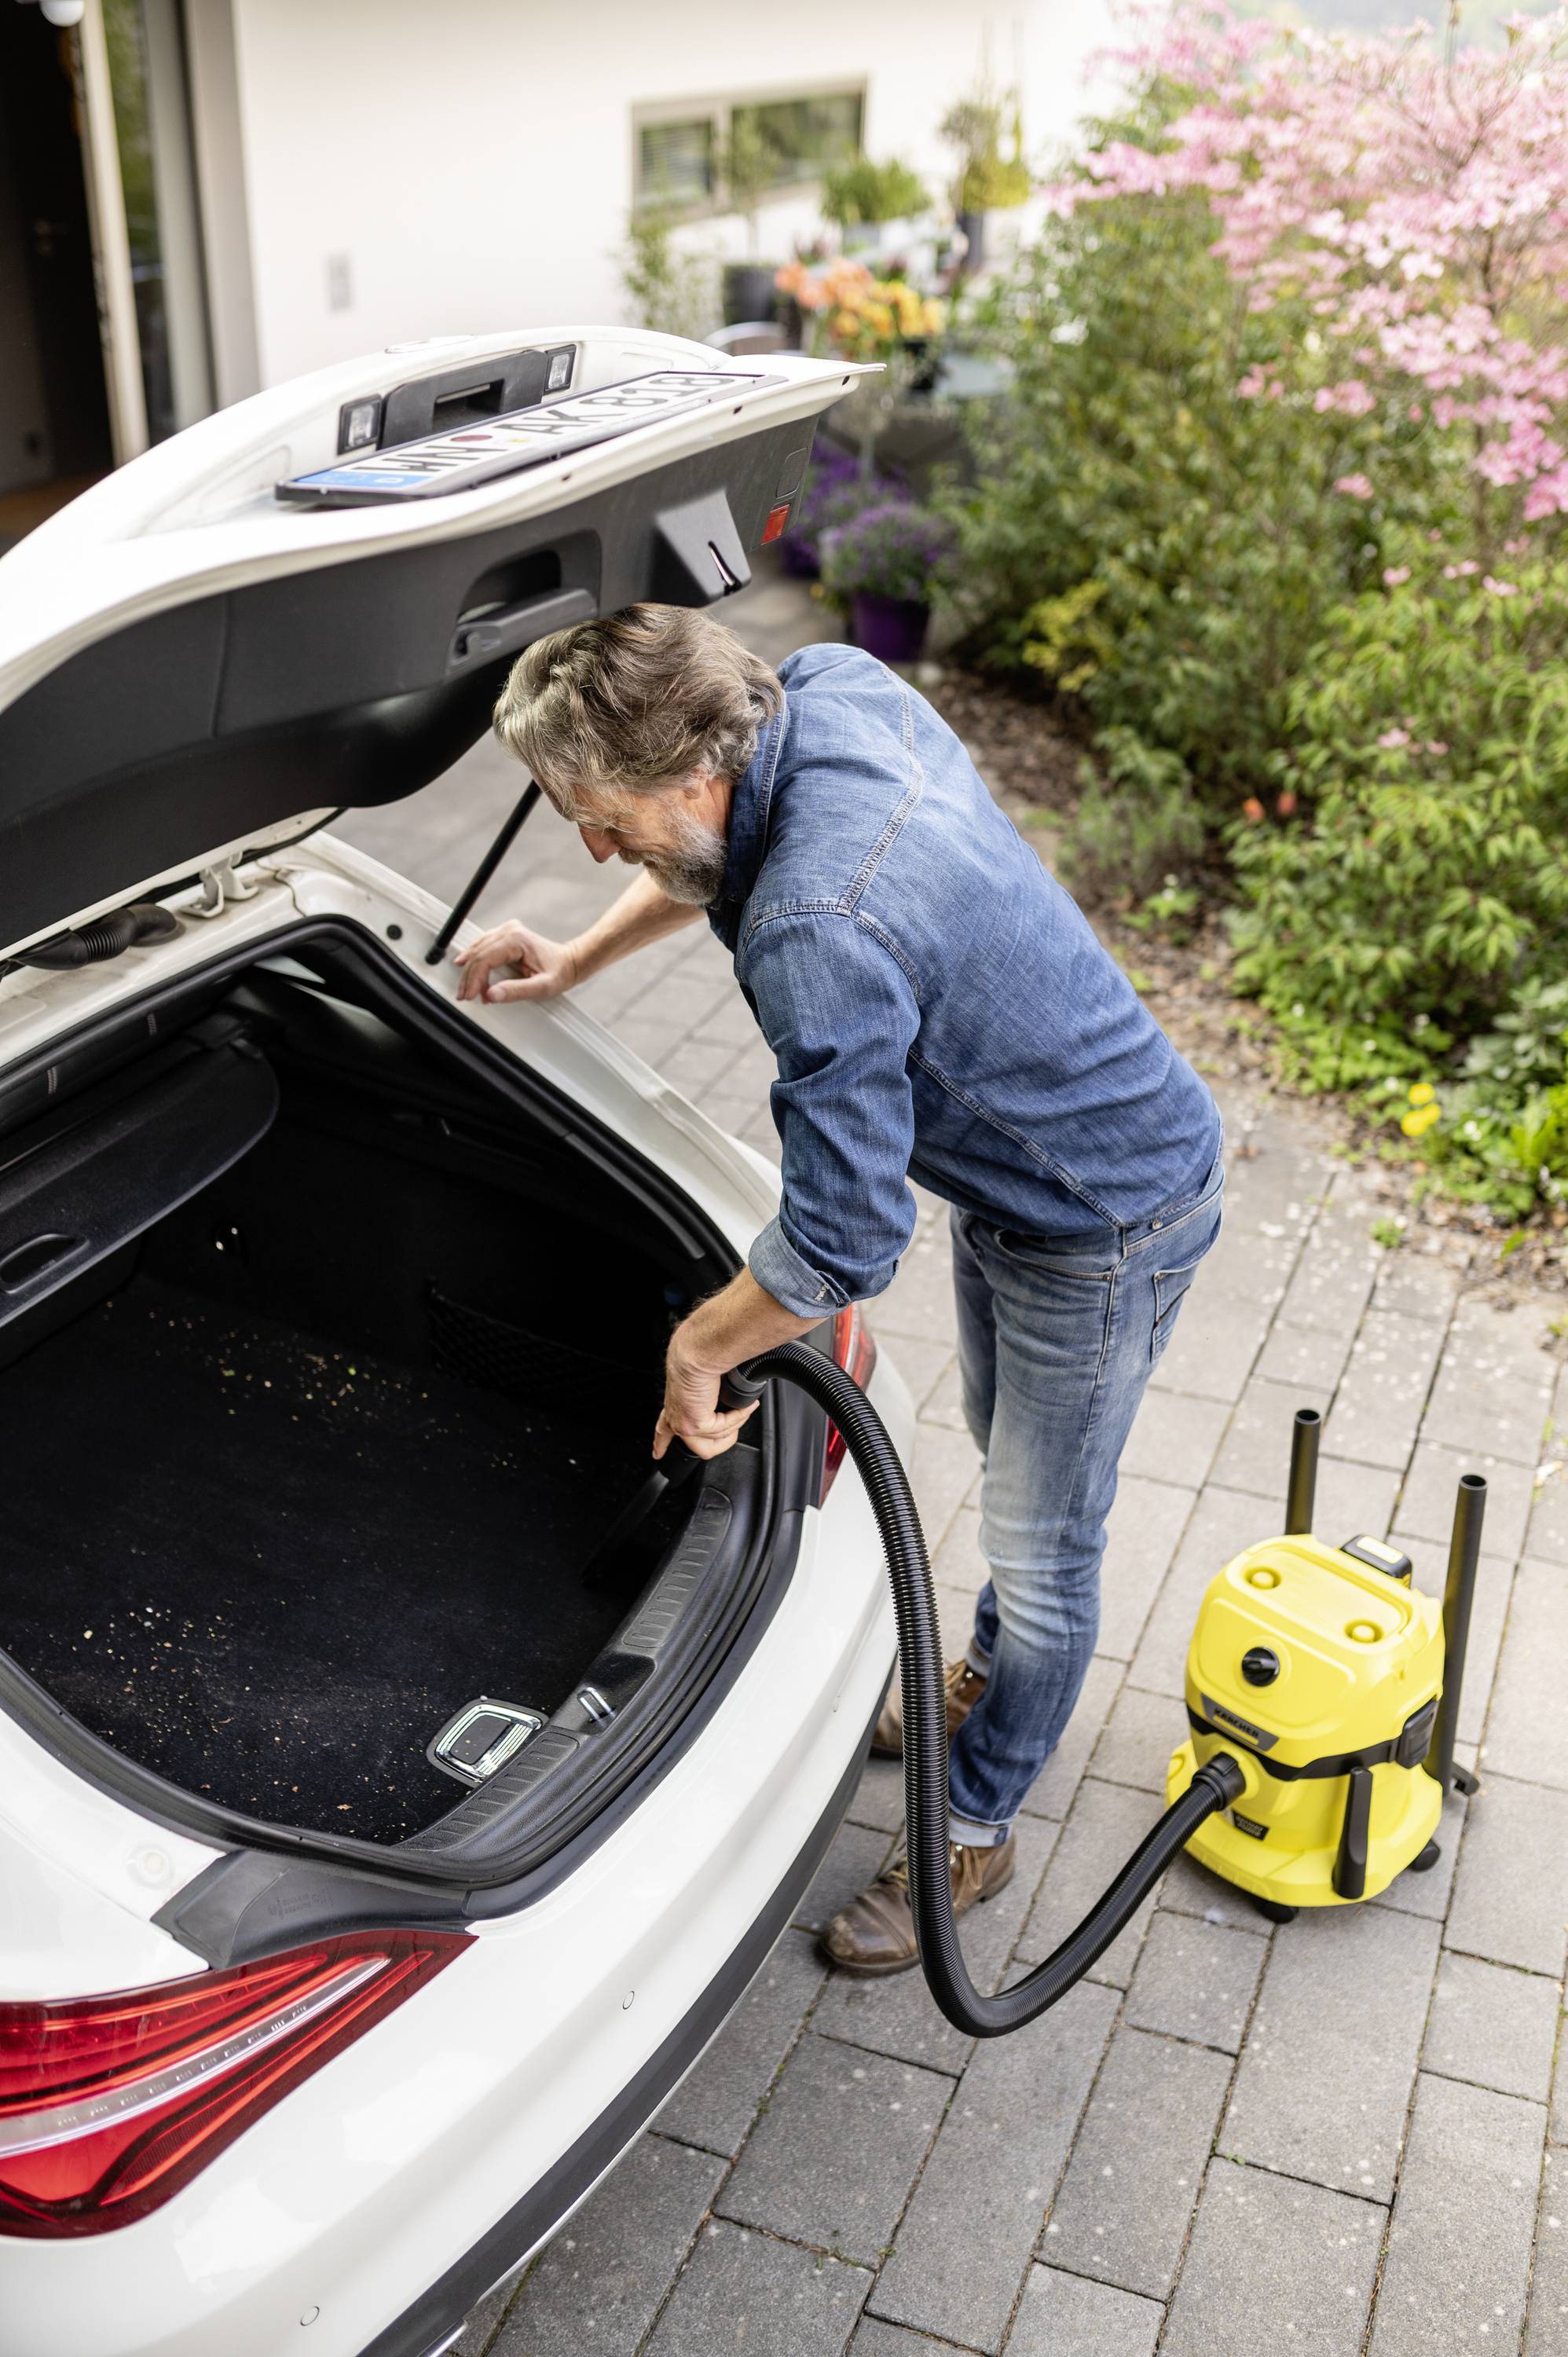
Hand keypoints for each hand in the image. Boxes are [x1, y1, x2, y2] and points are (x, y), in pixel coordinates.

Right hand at [453, 919, 579, 1003]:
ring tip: (465, 989)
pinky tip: (465, 967)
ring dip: (469, 970)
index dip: (474, 979)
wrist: (570, 962)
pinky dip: (474, 960)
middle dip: (469, 978)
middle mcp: (509, 931)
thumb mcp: (542, 987)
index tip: (470, 996)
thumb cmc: (560, 972)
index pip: (484, 959)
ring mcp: (506, 931)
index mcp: (516, 940)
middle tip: (464, 996)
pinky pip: (482, 947)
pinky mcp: (505, 936)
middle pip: (478, 954)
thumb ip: (516, 991)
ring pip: (477, 950)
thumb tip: (491, 995)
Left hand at [654, 1326, 758, 1461]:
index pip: (663, 1428)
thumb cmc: (701, 1356)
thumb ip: (710, 1395)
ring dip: (735, 1425)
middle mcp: (676, 1416)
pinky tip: (745, 1406)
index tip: (657, 1454)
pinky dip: (738, 1417)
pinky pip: (724, 1429)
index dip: (661, 1443)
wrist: (698, 1352)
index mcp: (674, 1404)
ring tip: (745, 1409)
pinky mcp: (695, 1424)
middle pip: (699, 1448)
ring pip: (716, 1442)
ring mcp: (684, 1423)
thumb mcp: (704, 1380)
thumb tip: (726, 1398)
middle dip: (721, 1444)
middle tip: (734, 1430)